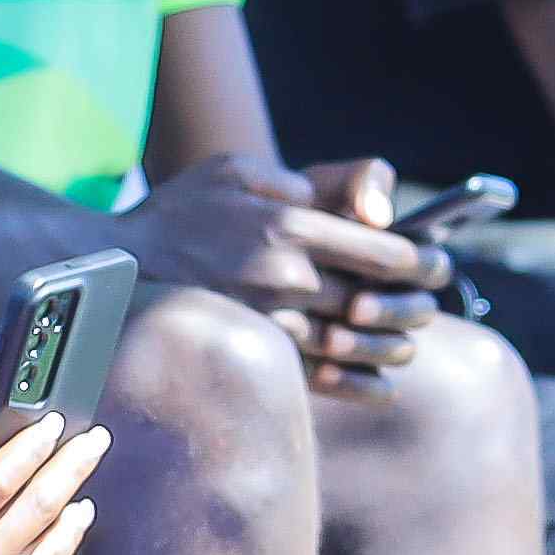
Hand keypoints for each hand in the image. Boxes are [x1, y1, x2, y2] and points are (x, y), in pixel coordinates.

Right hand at [112, 158, 437, 376]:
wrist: (116, 267)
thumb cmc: (180, 211)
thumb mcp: (234, 167)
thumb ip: (296, 179)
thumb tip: (347, 208)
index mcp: (289, 224)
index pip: (383, 250)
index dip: (423, 261)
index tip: (437, 265)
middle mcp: (285, 275)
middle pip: (378, 299)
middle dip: (416, 304)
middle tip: (431, 303)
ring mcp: (269, 320)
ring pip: (355, 342)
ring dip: (393, 346)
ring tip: (409, 342)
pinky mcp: (253, 351)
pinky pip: (319, 377)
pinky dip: (359, 385)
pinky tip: (382, 386)